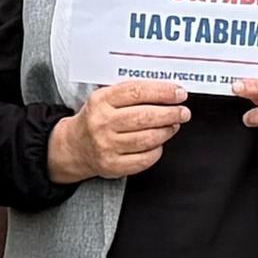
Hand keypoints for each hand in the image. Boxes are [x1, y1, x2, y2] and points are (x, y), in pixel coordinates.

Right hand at [49, 80, 188, 183]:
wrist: (74, 146)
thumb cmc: (96, 119)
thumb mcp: (105, 98)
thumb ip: (131, 93)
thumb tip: (166, 91)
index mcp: (101, 101)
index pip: (137, 92)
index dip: (162, 92)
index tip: (178, 93)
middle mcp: (102, 123)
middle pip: (144, 116)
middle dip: (170, 113)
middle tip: (183, 112)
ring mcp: (107, 146)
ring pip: (147, 138)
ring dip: (167, 131)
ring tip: (173, 125)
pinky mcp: (113, 165)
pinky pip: (144, 158)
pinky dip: (157, 150)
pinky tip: (159, 143)